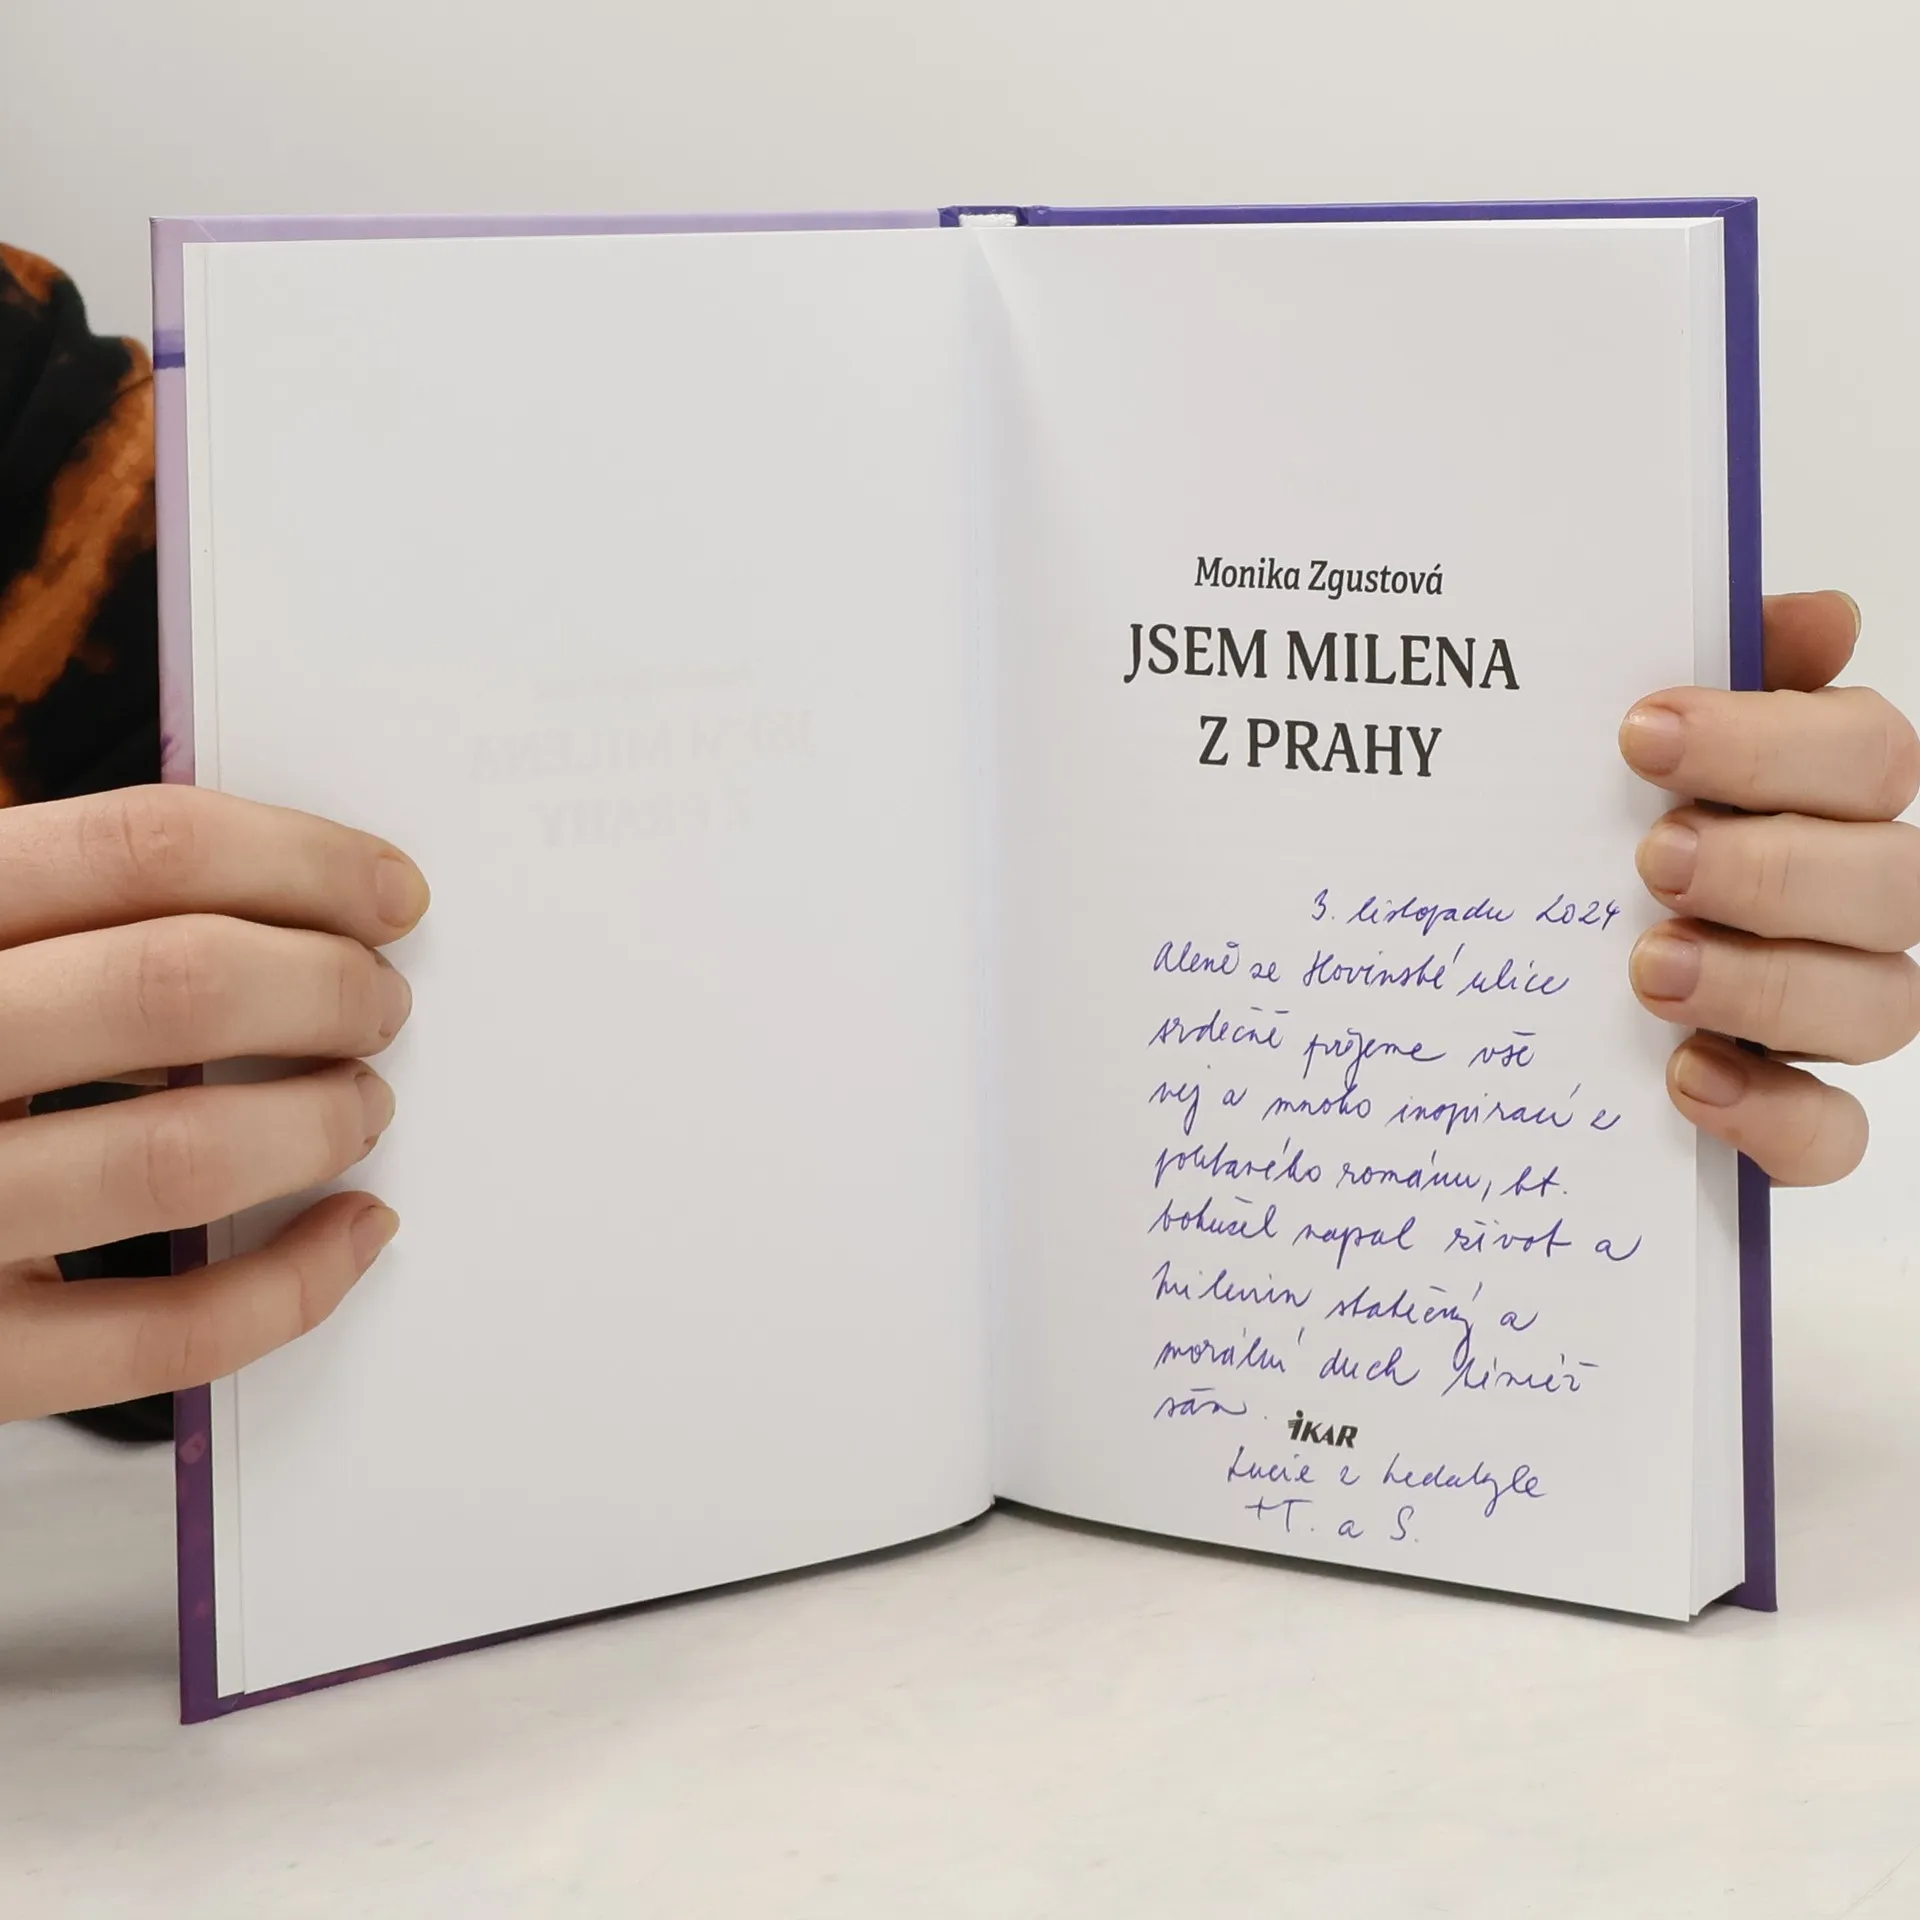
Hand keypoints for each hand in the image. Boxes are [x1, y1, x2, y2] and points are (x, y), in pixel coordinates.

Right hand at [0, 787, 426, 1421]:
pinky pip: (166, 1332)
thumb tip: (306, 901)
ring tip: (362, 1102)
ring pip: (179, 1156)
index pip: (139, 851)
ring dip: (316, 1121)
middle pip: (175, 986)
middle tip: (381, 1002)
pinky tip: (351, 1229)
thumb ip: (76, 922)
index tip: (393, 892)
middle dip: (325, 988)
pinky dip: (295, 1282)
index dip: (299, 861)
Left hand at [1621, 590, 1918, 1184]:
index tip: (1637, 735)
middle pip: (1894, 882)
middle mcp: (1854, 902)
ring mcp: (1831, 1011)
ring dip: (1767, 985)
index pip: (1870, 753)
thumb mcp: (1637, 743)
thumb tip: (1821, 616)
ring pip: (1881, 1007)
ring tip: (1650, 968)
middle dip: (1773, 868)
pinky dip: (1773, 1117)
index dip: (1769, 742)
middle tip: (1654, 859)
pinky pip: (1831, 1137)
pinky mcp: (1788, 1113)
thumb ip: (1722, 667)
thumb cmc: (1599, 825)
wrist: (1512, 961)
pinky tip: (1689, 1079)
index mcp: (1828, 796)